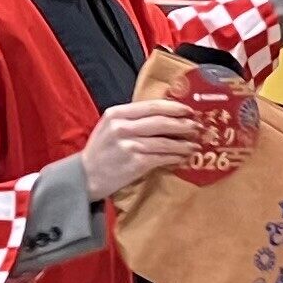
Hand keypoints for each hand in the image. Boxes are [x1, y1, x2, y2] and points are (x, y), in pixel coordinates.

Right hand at [80, 99, 209, 201]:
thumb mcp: (110, 127)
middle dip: (183, 124)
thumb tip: (164, 115)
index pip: (151, 106)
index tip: (189, 110)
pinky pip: (161, 158)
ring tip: (194, 145)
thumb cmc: (100, 152)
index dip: (174, 107)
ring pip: (164, 142)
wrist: (85, 176)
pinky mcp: (135, 163)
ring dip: (183, 144)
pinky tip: (182, 157)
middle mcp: (122, 127)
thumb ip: (132, 119)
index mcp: (116, 113)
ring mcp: (129, 145)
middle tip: (197, 127)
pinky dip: (174, 157)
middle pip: (161, 122)